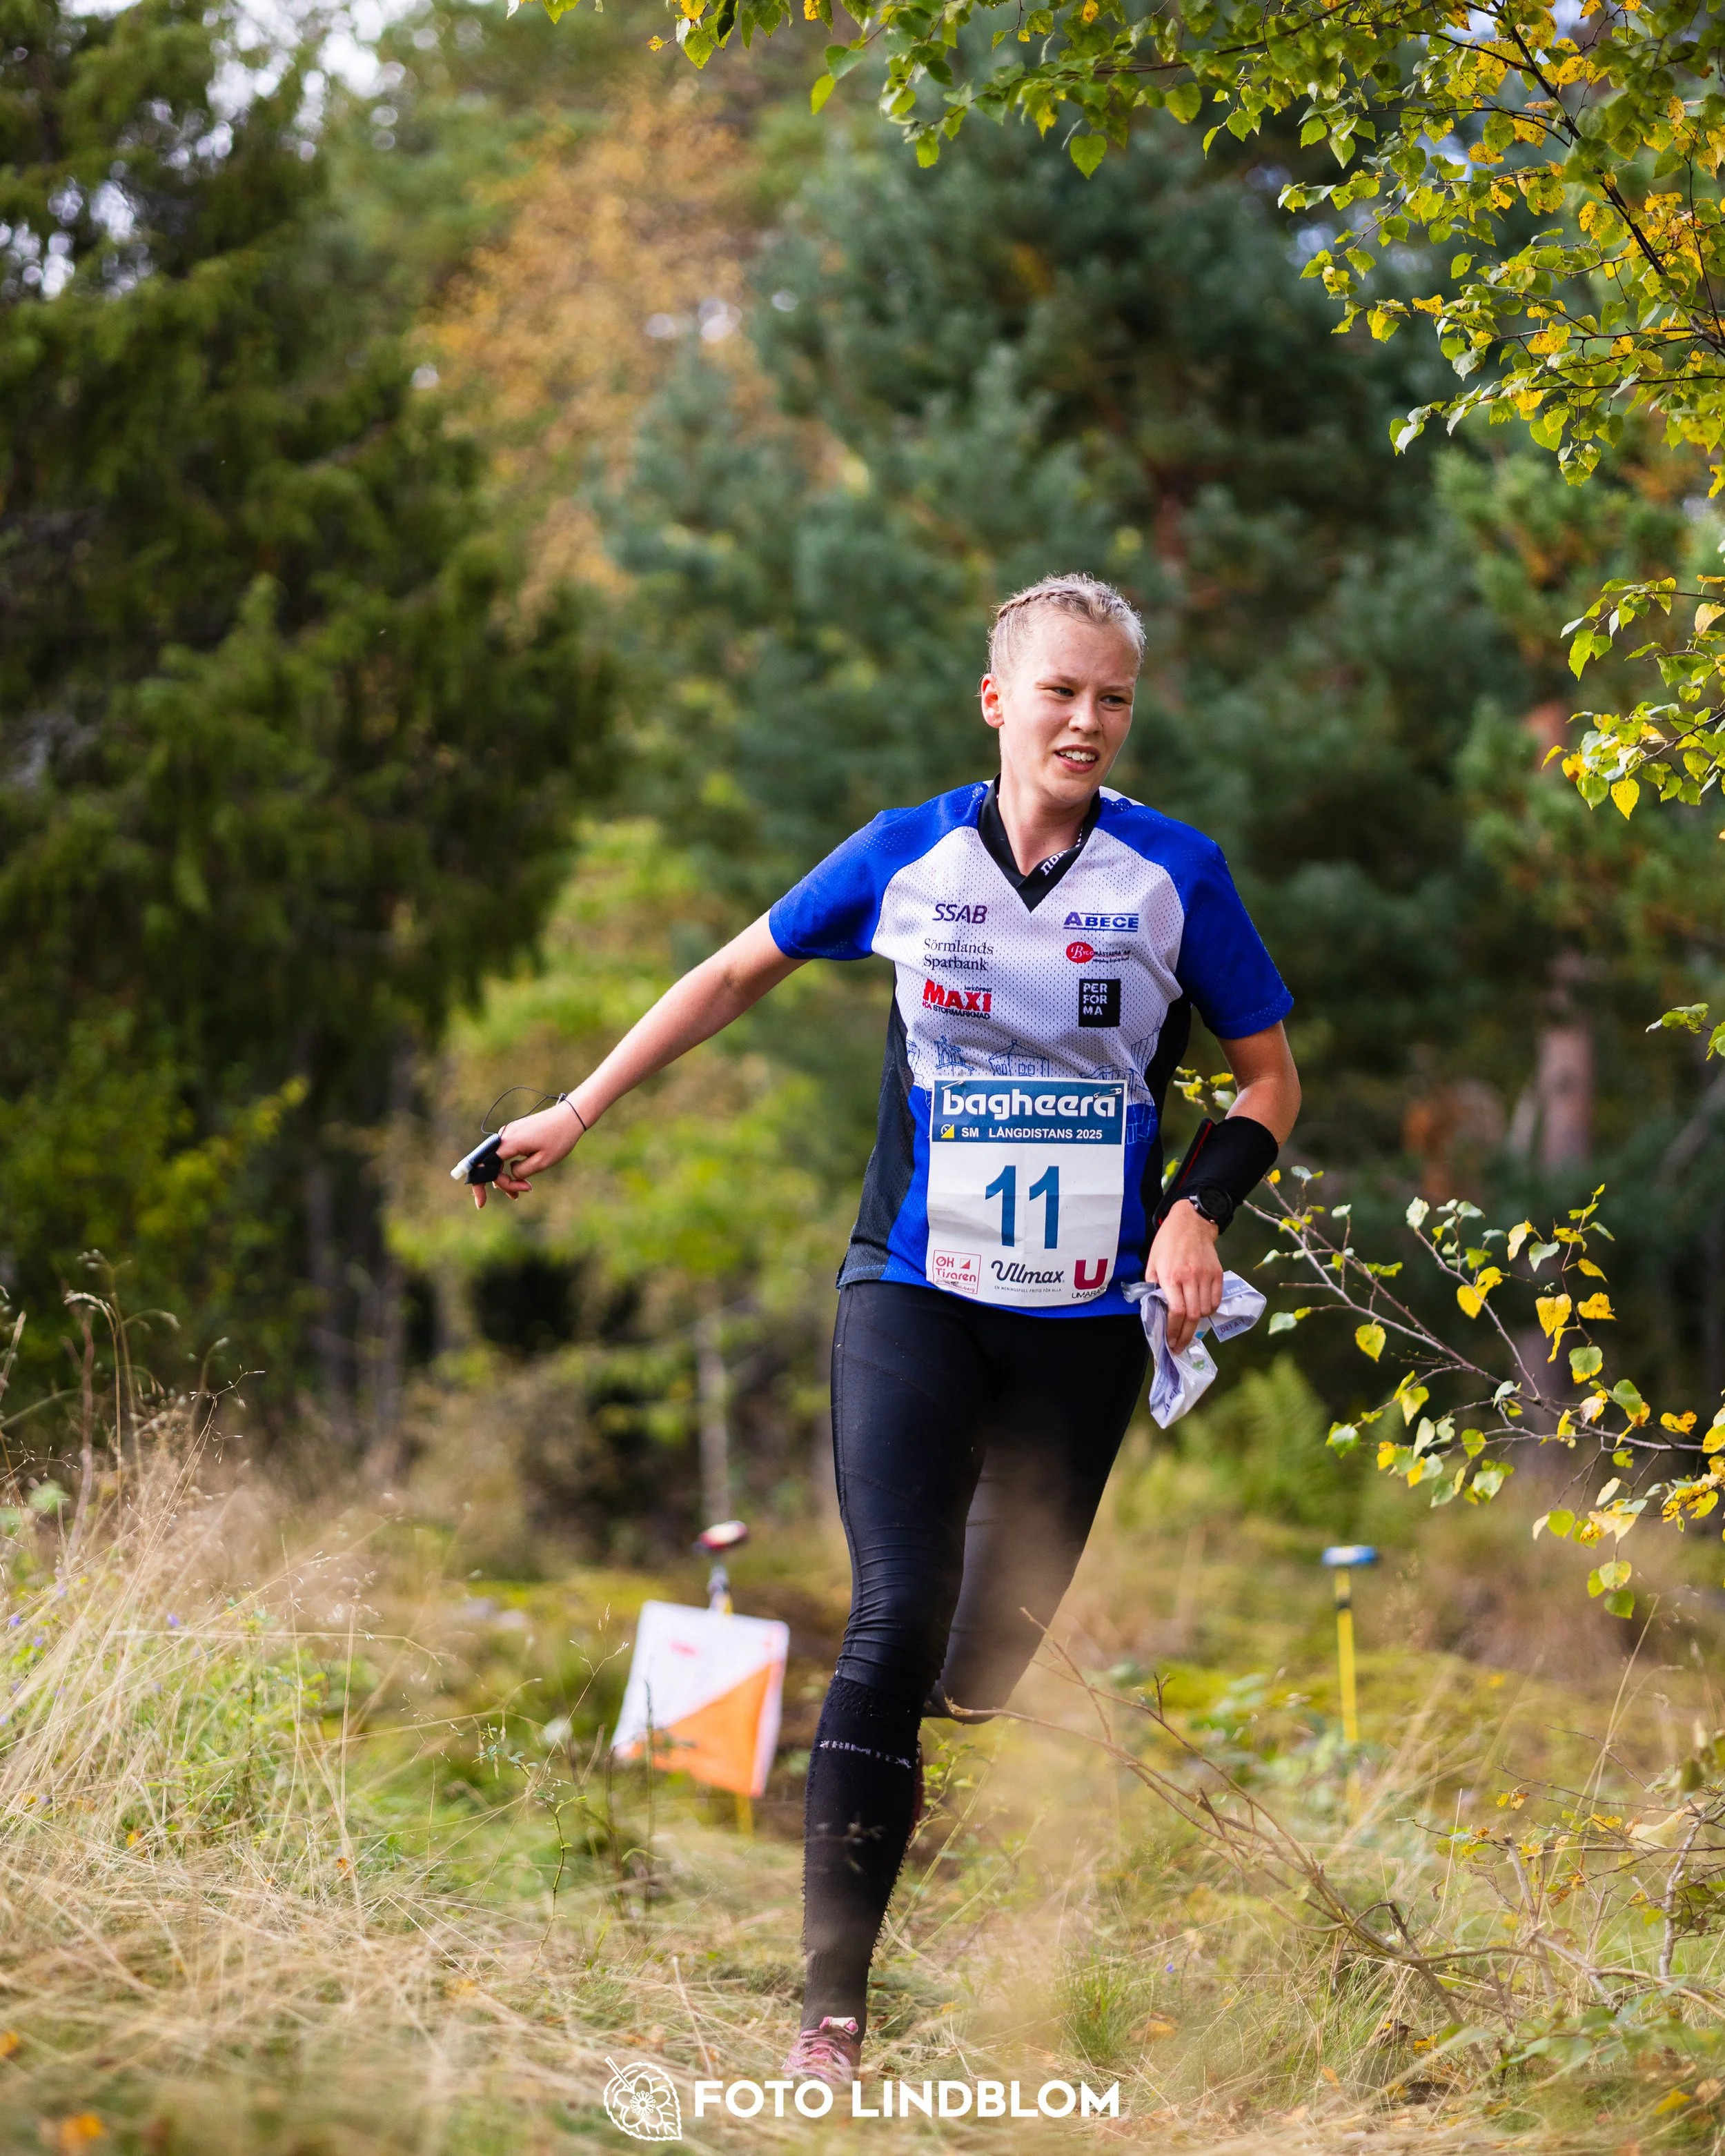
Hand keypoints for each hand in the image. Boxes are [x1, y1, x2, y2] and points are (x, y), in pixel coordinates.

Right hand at [473, 1100, 584, 1208]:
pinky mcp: (515, 1132)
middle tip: (515, 1197)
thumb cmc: (559, 1139)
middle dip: (498, 1183)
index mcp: (509, 1142)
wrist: (570, 1117)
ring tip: (521, 1190)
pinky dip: (509, 1165)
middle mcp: (504, 1135)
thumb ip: (521, 1172)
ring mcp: (509, 1132)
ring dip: (505, 1176)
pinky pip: (505, 1152)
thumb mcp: (542, 1162)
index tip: (484, 1202)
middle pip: (489, 1163)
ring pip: (497, 1158)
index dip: (480, 1185)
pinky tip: (518, 1176)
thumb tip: (510, 1174)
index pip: (486, 1167)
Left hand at [1146, 1198, 1222, 1354]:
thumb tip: (1155, 1309)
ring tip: (1188, 1328)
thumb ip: (1152, 1286)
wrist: (1192, 1222)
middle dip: (1185, 1336)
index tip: (1170, 1342)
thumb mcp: (1152, 1262)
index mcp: (1171, 1276)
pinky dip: (1208, 1311)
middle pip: (1192, 1316)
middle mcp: (1190, 1278)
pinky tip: (1200, 1312)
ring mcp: (1206, 1276)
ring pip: (1205, 1311)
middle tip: (1180, 1346)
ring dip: (1196, 1324)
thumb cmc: (1167, 1242)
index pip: (1176, 1312)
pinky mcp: (1218, 1274)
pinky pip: (1215, 1301)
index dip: (1174, 1331)